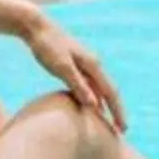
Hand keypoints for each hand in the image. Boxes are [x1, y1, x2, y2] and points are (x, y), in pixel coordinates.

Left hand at [23, 17, 126, 136]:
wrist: (36, 27)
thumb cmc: (47, 46)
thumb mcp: (61, 67)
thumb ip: (78, 85)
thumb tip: (95, 105)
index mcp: (92, 65)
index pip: (110, 92)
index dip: (117, 112)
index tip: (123, 129)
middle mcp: (92, 64)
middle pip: (109, 91)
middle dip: (116, 111)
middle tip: (121, 131)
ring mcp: (84, 64)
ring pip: (99, 89)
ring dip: (106, 106)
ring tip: (108, 124)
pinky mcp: (75, 65)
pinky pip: (90, 85)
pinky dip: (94, 98)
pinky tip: (91, 107)